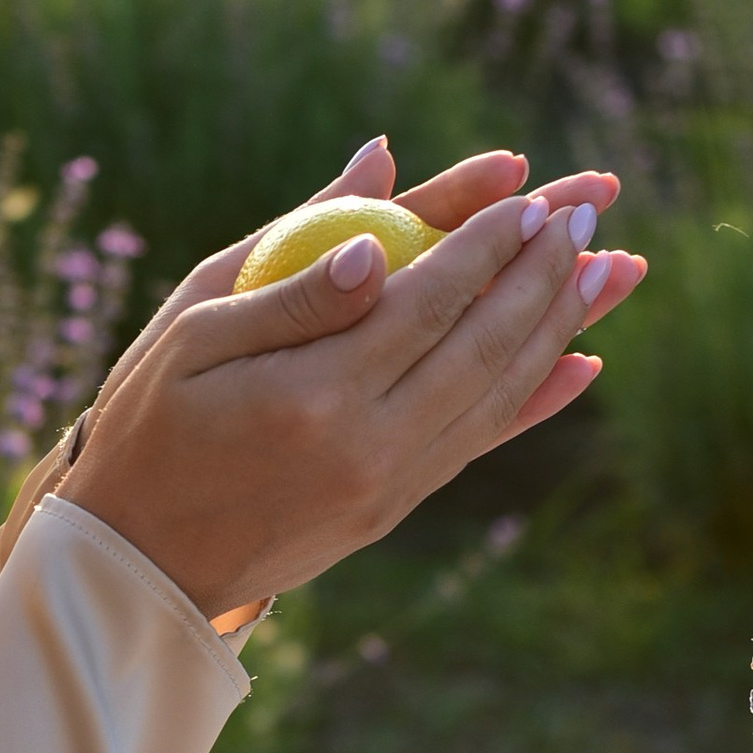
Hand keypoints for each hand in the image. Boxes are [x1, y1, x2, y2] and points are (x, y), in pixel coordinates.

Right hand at [56, 147, 644, 619]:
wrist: (138, 559)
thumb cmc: (145, 425)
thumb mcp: (189, 334)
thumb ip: (289, 281)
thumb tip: (373, 224)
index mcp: (311, 395)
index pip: (427, 301)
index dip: (487, 243)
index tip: (533, 192)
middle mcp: (366, 447)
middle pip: (483, 343)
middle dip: (548, 269)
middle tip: (594, 204)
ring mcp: (387, 486)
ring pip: (497, 392)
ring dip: (562, 323)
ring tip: (614, 264)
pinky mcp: (392, 510)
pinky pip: (481, 443)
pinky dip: (537, 399)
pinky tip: (583, 360)